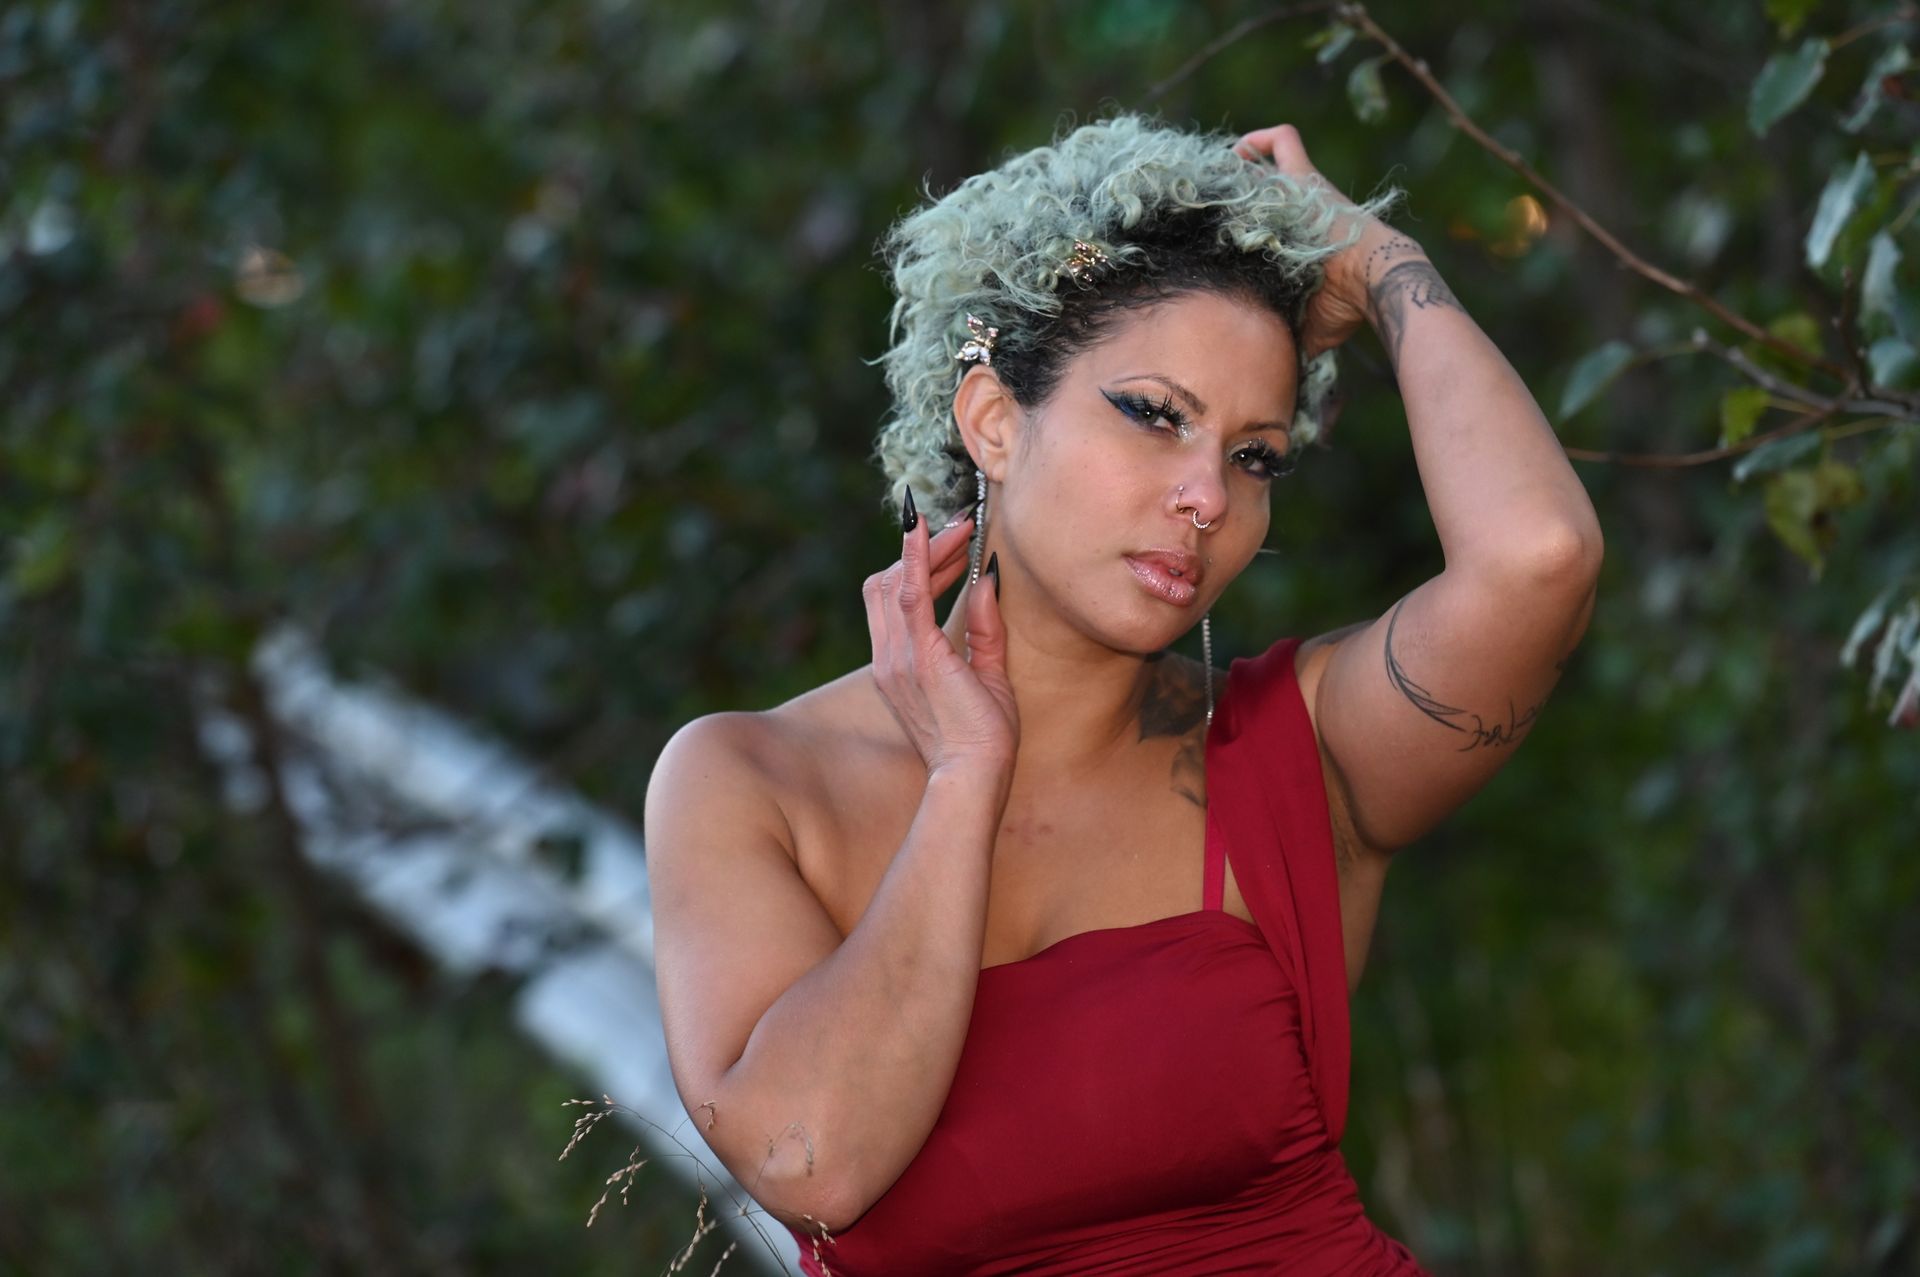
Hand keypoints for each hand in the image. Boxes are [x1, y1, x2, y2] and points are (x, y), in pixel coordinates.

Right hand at [863, 498, 1018, 775]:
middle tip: (960, 527)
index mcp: (898, 664)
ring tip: (960, 528)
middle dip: (923, 550)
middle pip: (886, 582)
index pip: (894, 598)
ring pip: (895, 582)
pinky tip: (923, 530)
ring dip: (927, 549)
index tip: (952, 545)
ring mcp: (898, 657)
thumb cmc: (983, 738)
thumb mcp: (988, 673)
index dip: (919, 565)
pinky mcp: (919, 656)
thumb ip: (985, 628)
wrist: (976, 775)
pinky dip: (915, 558)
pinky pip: (909, 595)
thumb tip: (988, 580)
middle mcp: (889, 657)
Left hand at [1231, 123, 1416, 360]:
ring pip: (1262, 162)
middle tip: (1208, 207)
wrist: (1373, 280)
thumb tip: (1273, 372)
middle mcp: (1299, 209)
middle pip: (1257, 186)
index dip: (1242, 218)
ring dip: (1238, 170)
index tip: (1220, 230)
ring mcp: (1301, 191)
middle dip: (1232, 193)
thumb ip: (1287, 334)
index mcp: (1298, 237)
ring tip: (1217, 184)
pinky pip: (1282, 141)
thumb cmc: (1345, 303)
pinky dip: (1258, 142)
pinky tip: (1239, 155)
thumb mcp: (1308, 322)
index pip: (1265, 217)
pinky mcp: (1305, 177)